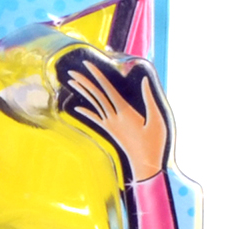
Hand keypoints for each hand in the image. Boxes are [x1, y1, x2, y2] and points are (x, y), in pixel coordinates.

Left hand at [62, 53, 171, 180]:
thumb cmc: (154, 142)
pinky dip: (86, 112)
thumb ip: (150, 99)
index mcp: (125, 112)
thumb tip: (145, 79)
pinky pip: (96, 119)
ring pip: (94, 104)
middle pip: (96, 95)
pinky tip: (77, 108)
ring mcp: (110, 124)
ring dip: (83, 92)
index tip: (88, 64)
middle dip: (84, 82)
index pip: (108, 89)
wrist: (145, 164)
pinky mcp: (110, 131)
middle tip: (71, 71)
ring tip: (71, 82)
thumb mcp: (157, 119)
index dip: (97, 75)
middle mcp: (114, 117)